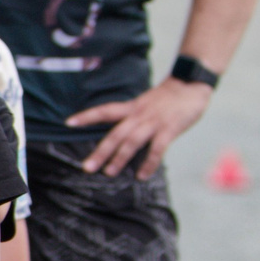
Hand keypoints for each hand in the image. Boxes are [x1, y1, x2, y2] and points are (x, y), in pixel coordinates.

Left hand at [64, 75, 211, 178]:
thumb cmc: (168, 98)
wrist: (191, 84)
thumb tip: (120, 135)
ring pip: (132, 142)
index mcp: (131, 107)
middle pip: (115, 134)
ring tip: (109, 172)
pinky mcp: (169, 129)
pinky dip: (149, 163)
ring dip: (120, 158)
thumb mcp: (144, 103)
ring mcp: (153, 122)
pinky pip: (157, 149)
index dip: (86, 116)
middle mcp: (138, 115)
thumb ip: (132, 117)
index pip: (104, 111)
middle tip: (87, 167)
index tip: (68, 123)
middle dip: (100, 151)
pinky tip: (142, 175)